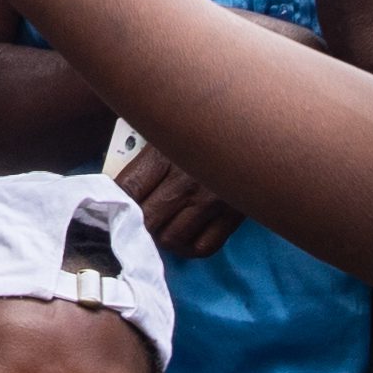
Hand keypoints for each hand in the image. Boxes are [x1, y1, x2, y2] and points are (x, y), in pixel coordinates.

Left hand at [114, 137, 244, 262]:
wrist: (260, 129)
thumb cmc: (208, 124)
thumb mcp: (173, 126)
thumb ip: (146, 148)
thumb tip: (114, 177)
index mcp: (167, 152)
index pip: (127, 188)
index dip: (115, 202)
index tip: (112, 205)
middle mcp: (187, 179)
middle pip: (146, 220)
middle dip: (138, 224)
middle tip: (139, 219)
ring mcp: (211, 200)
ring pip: (171, 238)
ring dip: (163, 237)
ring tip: (164, 226)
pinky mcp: (233, 216)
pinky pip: (203, 248)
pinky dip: (191, 248)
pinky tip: (188, 236)